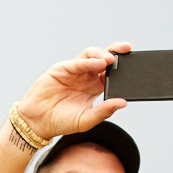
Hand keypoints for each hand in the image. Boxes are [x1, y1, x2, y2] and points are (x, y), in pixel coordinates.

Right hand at [16, 42, 132, 139]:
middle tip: (128, 49)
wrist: (38, 123)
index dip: (123, 67)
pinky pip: (78, 62)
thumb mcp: (87, 120)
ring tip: (111, 59)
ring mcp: (74, 71)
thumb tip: (123, 102)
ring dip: (103, 53)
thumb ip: (104, 111)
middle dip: (116, 51)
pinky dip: (89, 61)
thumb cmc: (62, 122)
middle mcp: (86, 76)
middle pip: (104, 58)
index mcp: (94, 87)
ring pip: (91, 55)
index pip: (112, 72)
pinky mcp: (62, 69)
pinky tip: (99, 63)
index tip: (135, 65)